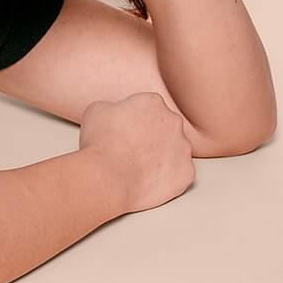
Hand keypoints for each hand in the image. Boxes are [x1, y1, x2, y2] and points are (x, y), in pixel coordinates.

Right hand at [78, 93, 195, 213]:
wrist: (109, 176)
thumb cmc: (101, 143)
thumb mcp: (96, 110)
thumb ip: (112, 107)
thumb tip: (115, 114)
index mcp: (153, 102)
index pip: (147, 107)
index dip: (134, 119)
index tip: (125, 130)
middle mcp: (173, 121)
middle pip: (165, 126)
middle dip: (152, 135)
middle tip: (132, 148)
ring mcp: (183, 148)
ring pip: (174, 150)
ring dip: (161, 156)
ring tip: (138, 167)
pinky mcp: (186, 173)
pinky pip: (179, 173)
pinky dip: (166, 177)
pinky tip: (148, 180)